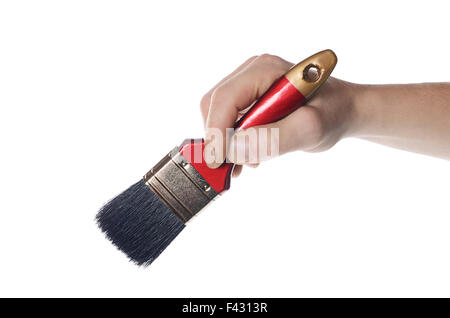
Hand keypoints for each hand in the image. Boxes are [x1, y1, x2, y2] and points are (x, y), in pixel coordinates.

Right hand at [200, 54, 359, 175]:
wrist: (342, 111)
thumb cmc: (332, 114)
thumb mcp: (310, 130)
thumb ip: (272, 139)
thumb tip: (233, 149)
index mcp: (264, 70)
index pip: (224, 98)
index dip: (215, 131)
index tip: (218, 162)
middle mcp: (251, 72)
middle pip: (214, 105)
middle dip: (219, 138)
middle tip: (234, 165)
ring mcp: (248, 84)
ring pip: (217, 114)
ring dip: (226, 142)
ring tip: (248, 162)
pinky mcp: (249, 98)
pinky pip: (227, 120)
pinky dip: (232, 141)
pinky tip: (250, 155)